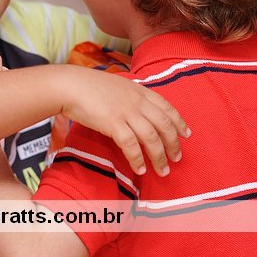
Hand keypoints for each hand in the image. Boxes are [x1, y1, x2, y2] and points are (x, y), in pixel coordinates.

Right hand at [56, 65, 186, 176]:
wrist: (70, 85)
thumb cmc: (88, 86)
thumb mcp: (117, 86)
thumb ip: (130, 96)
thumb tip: (137, 110)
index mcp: (139, 91)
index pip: (167, 107)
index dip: (179, 122)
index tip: (186, 134)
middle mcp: (137, 101)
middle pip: (164, 125)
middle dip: (173, 144)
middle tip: (176, 158)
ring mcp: (126, 112)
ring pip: (152, 138)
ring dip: (159, 157)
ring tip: (163, 170)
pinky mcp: (114, 124)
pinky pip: (131, 145)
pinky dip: (138, 159)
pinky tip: (140, 169)